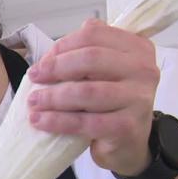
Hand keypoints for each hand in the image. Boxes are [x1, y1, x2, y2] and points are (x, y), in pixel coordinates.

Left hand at [27, 18, 159, 176]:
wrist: (130, 144)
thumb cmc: (112, 104)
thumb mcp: (105, 73)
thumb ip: (85, 54)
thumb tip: (48, 57)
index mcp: (137, 47)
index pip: (94, 34)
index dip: (63, 46)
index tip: (43, 61)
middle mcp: (143, 69)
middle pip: (90, 59)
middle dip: (55, 68)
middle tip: (33, 77)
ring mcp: (138, 98)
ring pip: (86, 91)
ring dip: (53, 96)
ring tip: (34, 102)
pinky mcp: (127, 126)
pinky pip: (85, 122)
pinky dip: (57, 121)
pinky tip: (40, 121)